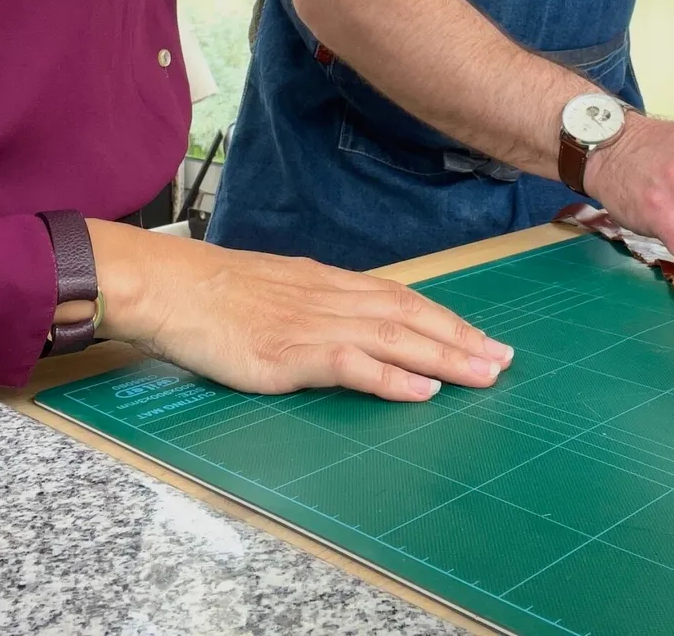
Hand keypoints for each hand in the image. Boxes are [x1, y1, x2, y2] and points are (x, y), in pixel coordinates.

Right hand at [79, 221, 514, 401]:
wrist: (168, 287)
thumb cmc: (211, 293)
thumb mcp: (275, 288)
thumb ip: (314, 304)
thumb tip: (346, 323)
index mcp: (327, 283)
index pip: (401, 299)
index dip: (445, 319)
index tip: (482, 337)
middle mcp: (331, 298)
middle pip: (410, 317)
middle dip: (461, 339)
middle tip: (504, 360)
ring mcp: (313, 325)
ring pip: (394, 338)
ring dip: (444, 357)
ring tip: (484, 373)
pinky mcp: (291, 353)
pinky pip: (352, 365)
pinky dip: (391, 378)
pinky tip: (423, 391)